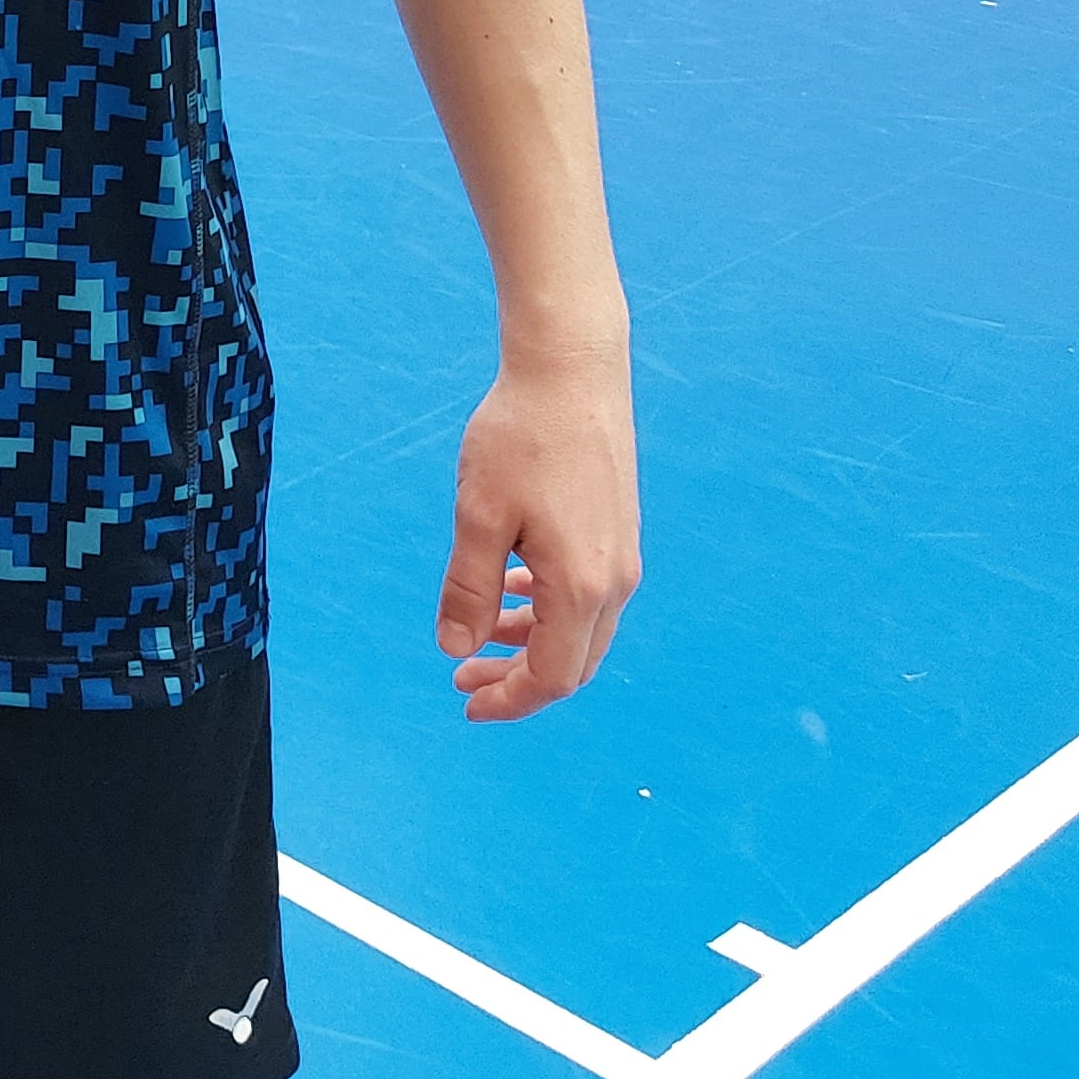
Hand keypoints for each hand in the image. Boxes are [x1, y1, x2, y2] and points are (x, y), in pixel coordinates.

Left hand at [438, 336, 639, 719]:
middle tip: (462, 676)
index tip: (466, 704)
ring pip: (579, 629)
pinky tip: (510, 585)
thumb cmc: (519, 440)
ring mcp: (621, 558)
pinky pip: (585, 594)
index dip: (510, 700)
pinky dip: (546, 606)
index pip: (551, 676)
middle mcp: (613, 583)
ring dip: (530, 641)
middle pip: (571, 662)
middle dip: (517, 678)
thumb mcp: (477, 518)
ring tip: (478, 636)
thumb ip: (468, 589)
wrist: (572, 374)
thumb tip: (457, 650)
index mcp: (580, 588)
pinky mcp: (617, 534)